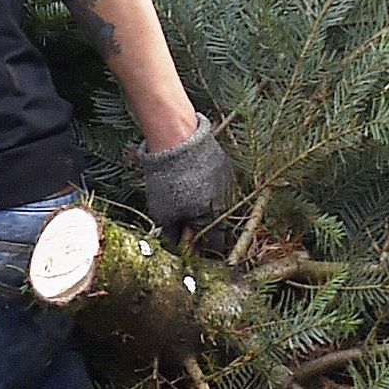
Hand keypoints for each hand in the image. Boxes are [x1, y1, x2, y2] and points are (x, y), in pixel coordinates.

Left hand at [139, 117, 236, 237]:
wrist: (177, 140)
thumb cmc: (167, 181)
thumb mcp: (162, 213)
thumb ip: (172, 234)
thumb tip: (176, 245)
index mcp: (212, 218)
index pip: (215, 245)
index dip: (202, 248)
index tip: (190, 246)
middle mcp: (226, 203)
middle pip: (216, 222)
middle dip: (201, 224)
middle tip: (182, 219)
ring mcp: (227, 182)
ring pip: (217, 202)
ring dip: (203, 203)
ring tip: (183, 193)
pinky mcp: (224, 165)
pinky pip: (216, 183)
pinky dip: (205, 185)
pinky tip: (189, 177)